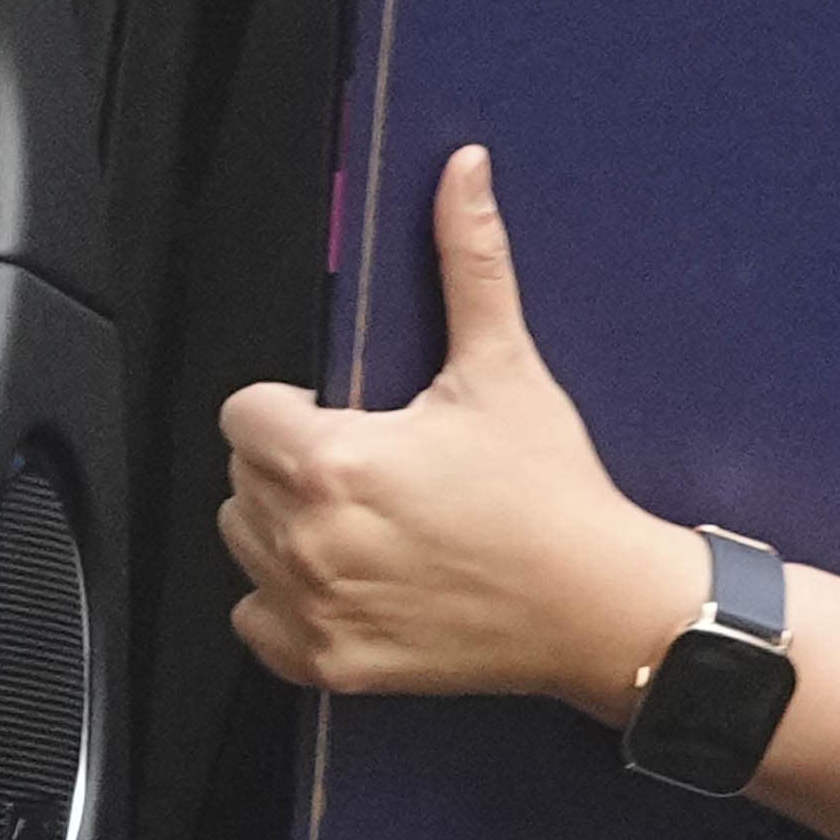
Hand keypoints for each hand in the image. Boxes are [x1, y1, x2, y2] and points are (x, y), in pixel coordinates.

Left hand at [217, 146, 700, 713]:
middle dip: (291, 463)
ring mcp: (314, 610)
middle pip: (241, 477)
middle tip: (373, 466)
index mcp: (333, 463)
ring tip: (363, 519)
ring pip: (243, 545)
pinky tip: (350, 576)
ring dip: (283, 528)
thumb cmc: (553, 496)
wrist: (598, 605)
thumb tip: (462, 174)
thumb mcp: (504, 367)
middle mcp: (309, 542)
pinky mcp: (328, 664)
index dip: (292, 408)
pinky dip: (287, 603)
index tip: (345, 418)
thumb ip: (468, 260)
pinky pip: (255, 622)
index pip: (243, 414)